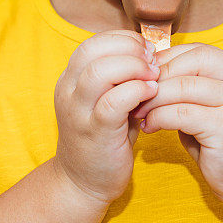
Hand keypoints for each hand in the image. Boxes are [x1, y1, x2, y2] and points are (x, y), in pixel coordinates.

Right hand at [54, 30, 159, 203]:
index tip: (147, 50)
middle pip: (93, 50)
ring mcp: (78, 113)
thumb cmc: (104, 138)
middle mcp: (68, 92)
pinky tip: (152, 94)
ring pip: (99, 72)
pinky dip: (136, 91)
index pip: (93, 42)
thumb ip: (121, 78)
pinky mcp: (94, 133)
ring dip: (133, 68)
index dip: (124, 40)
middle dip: (129, 49)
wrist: (83, 183)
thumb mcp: (108, 101)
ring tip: (154, 76)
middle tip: (153, 60)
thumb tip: (151, 53)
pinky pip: (113, 102)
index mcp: (70, 79)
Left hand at [131, 43, 222, 212]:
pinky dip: (160, 117)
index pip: (200, 50)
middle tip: (137, 91)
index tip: (145, 77)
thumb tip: (149, 76)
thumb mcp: (209, 112)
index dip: (169, 59)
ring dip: (154, 97)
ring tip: (139, 111)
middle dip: (160, 75)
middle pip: (194, 60)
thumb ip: (188, 93)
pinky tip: (150, 126)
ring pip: (184, 86)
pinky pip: (182, 113)